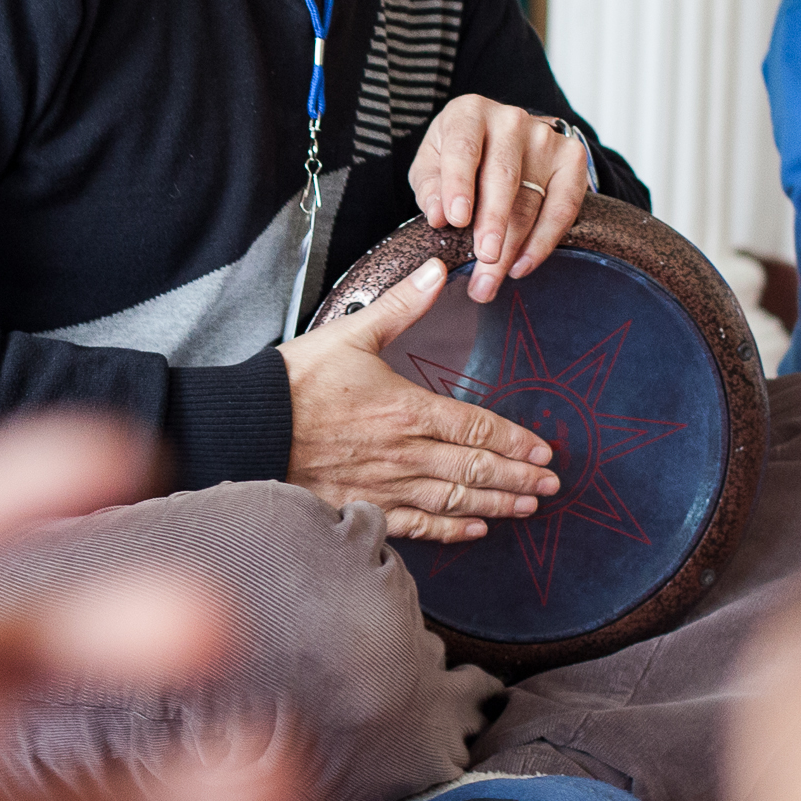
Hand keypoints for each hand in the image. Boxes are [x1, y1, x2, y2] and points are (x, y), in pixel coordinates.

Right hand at [277, 257, 557, 541]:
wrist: (247, 427)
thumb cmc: (295, 382)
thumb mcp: (350, 334)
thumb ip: (401, 305)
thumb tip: (438, 272)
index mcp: (406, 410)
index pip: (476, 427)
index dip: (515, 440)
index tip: (545, 449)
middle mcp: (404, 453)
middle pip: (475, 468)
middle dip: (519, 476)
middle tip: (552, 484)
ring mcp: (384, 485)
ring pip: (454, 499)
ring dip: (496, 503)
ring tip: (528, 506)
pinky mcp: (362, 507)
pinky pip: (417, 524)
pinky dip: (450, 529)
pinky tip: (475, 528)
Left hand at [409, 95, 592, 301]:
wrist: (502, 138)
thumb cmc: (460, 155)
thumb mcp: (431, 163)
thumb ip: (429, 187)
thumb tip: (437, 215)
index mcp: (469, 113)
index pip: (464, 149)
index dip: (459, 186)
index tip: (456, 220)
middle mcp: (511, 120)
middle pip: (503, 179)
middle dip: (492, 226)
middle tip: (483, 262)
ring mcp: (545, 138)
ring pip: (531, 200)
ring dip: (513, 247)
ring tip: (492, 279)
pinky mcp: (572, 158)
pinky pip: (563, 207)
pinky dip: (544, 241)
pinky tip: (522, 265)